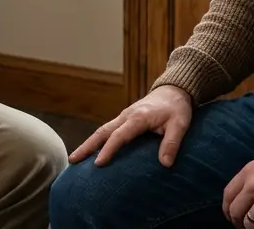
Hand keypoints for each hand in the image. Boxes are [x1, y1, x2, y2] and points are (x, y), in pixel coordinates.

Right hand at [69, 85, 192, 167]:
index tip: (98, 163)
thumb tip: (166, 164)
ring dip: (88, 144)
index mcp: (138, 118)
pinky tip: (92, 152)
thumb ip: (172, 142)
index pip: (119, 135)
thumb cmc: (177, 108)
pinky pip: (107, 131)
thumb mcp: (180, 124)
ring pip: (101, 131)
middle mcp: (126, 116)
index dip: (109, 149)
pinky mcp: (124, 119)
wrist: (174, 89)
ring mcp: (123, 117)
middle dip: (87, 146)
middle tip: (72, 160)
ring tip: (75, 159)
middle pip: (102, 132)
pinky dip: (97, 141)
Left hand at [222, 151, 253, 228]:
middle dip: (237, 222)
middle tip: (242, 226)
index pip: (228, 194)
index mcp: (248, 172)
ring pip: (248, 223)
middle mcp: (253, 186)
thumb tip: (242, 195)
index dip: (227, 208)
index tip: (231, 215)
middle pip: (235, 211)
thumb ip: (251, 178)